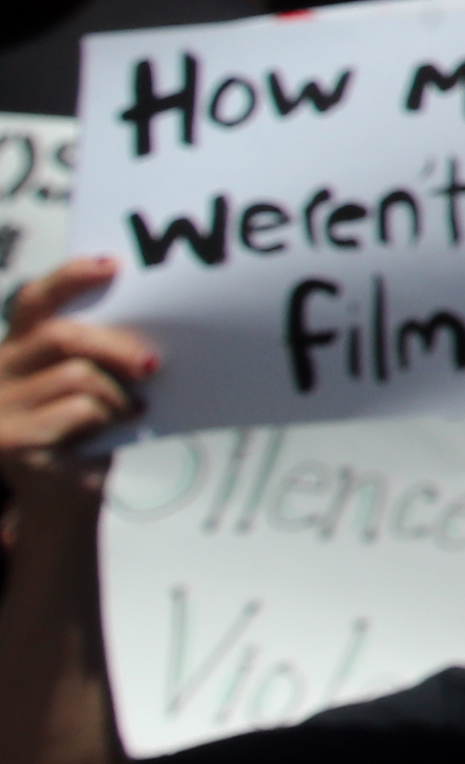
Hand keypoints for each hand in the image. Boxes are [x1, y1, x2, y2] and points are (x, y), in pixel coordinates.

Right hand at [0, 264, 155, 482]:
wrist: (61, 497)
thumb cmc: (83, 431)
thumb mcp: (87, 381)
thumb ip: (97, 351)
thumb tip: (148, 323)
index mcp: (16, 349)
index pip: (34, 301)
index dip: (69, 277)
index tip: (111, 266)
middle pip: (62, 336)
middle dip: (115, 346)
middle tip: (151, 365)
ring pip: (78, 376)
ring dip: (117, 394)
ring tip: (129, 409)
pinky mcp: (12, 440)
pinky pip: (80, 411)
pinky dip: (109, 417)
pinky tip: (115, 427)